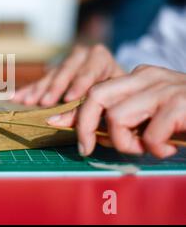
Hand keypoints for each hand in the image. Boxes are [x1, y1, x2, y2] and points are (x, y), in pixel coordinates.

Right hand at [13, 44, 124, 106]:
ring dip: (38, 90)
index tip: (69, 98)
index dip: (80, 84)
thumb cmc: (114, 97)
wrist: (113, 87)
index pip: (91, 69)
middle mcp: (82, 55)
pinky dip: (27, 90)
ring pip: (51, 75)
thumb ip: (84, 111)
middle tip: (44, 102)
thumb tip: (57, 122)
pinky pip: (39, 80)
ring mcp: (65, 63)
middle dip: (54, 87)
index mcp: (101, 59)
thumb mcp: (105, 102)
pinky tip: (13, 97)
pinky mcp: (53, 72)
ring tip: (27, 102)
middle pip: (67, 70)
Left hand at [47, 65, 185, 158]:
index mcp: (138, 77)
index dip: (73, 109)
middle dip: (83, 125)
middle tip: (86, 148)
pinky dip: (154, 148)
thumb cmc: (185, 116)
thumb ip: (124, 116)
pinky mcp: (180, 104)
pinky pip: (150, 134)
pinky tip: (167, 147)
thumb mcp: (151, 112)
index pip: (94, 91)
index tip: (54, 122)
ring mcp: (164, 88)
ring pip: (117, 117)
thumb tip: (87, 131)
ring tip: (146, 148)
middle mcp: (147, 77)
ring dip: (125, 142)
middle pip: (96, 97)